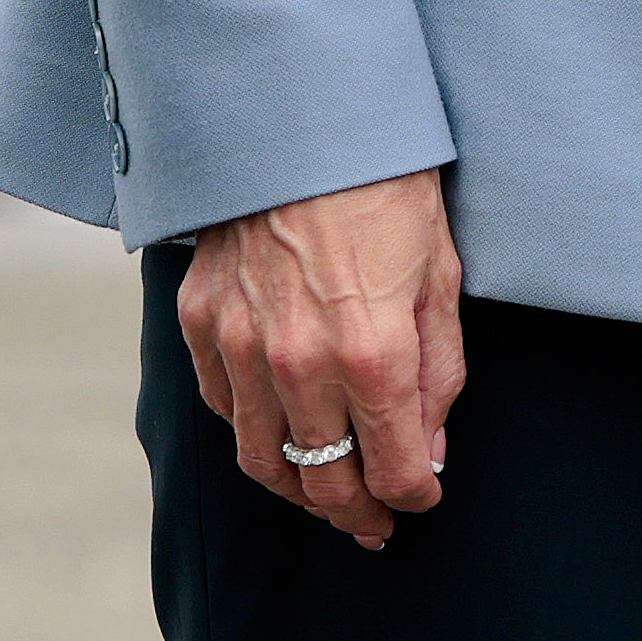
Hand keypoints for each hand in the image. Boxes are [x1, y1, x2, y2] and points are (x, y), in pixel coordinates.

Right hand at [176, 170, 460, 548]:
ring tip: (324, 497)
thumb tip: (428, 451)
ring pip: (263, 462)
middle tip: (373, 525)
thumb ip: (438, 374)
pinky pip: (223, 407)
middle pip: (326, 483)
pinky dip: (252, 432)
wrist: (302, 115)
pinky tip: (278, 431)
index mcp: (374, 355)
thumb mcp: (440, 275)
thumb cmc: (387, 185)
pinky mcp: (201, 320)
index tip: (422, 497)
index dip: (414, 496)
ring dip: (298, 492)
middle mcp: (301, 364)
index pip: (394, 471)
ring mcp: (240, 345)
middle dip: (357, 514)